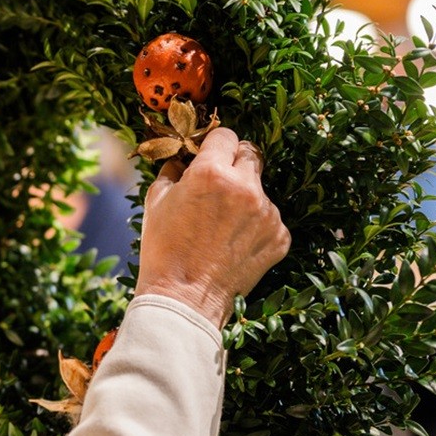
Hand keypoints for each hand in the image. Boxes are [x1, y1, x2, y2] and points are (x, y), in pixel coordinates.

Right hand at [135, 129, 290, 325]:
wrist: (186, 299)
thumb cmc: (164, 250)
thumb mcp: (156, 203)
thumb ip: (172, 171)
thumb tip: (183, 159)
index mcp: (212, 173)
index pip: (225, 135)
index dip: (215, 144)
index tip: (210, 155)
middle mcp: (245, 187)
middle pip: (251, 154)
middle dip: (235, 162)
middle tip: (220, 184)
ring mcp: (267, 213)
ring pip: (260, 189)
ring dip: (245, 198)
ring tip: (222, 226)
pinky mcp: (279, 237)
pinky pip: (269, 219)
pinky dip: (254, 226)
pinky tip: (234, 244)